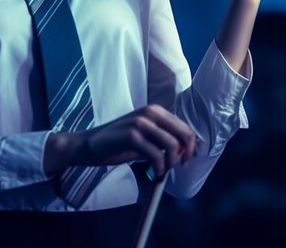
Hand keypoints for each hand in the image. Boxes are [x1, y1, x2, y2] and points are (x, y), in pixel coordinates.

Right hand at [44, 104, 197, 179]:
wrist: (92, 144)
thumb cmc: (120, 143)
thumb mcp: (147, 139)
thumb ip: (166, 140)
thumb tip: (193, 148)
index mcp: (156, 111)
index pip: (185, 127)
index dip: (191, 146)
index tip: (186, 160)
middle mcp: (150, 112)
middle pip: (183, 133)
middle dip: (185, 153)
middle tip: (177, 167)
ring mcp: (140, 122)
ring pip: (172, 144)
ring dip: (171, 163)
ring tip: (162, 171)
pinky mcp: (131, 135)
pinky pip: (156, 154)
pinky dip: (160, 168)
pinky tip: (154, 174)